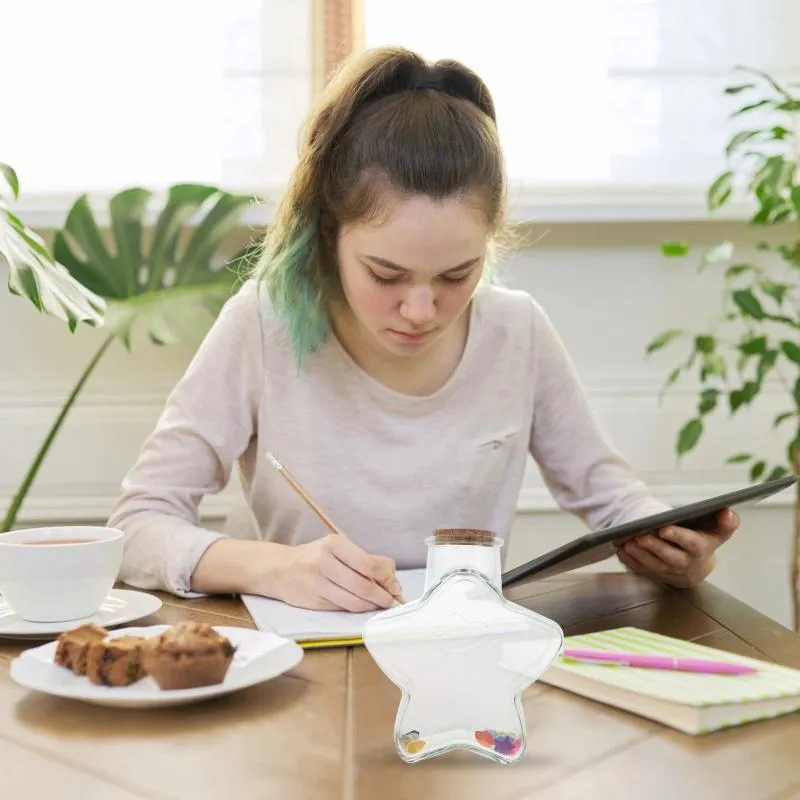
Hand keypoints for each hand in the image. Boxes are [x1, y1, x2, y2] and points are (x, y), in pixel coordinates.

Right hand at [275, 534, 402, 611]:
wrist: (280, 569)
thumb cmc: (316, 557)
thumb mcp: (339, 548)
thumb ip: (366, 561)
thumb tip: (393, 582)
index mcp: (334, 544)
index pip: (369, 564)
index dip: (387, 578)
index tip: (396, 586)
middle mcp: (324, 562)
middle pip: (363, 586)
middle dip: (382, 597)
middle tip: (391, 600)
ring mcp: (317, 583)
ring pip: (354, 602)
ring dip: (372, 606)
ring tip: (379, 604)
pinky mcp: (313, 602)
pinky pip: (343, 609)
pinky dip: (357, 609)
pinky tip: (362, 605)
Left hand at [616, 508, 739, 587]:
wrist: (696, 567)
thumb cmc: (704, 541)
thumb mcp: (718, 531)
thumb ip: (726, 522)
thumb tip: (728, 512)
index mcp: (701, 549)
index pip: (692, 544)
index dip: (678, 537)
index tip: (664, 528)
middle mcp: (686, 563)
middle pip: (670, 558)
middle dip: (654, 547)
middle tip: (639, 536)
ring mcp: (670, 572)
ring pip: (654, 566)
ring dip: (640, 556)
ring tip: (627, 543)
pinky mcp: (656, 576)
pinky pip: (643, 571)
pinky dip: (631, 563)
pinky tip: (622, 552)